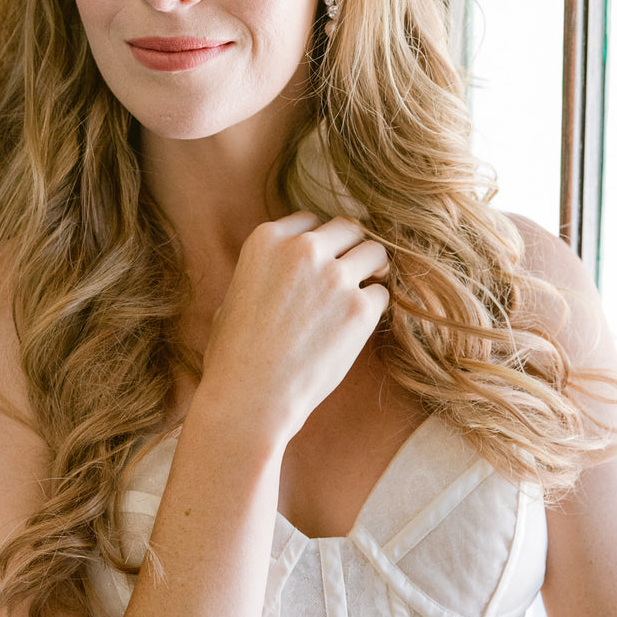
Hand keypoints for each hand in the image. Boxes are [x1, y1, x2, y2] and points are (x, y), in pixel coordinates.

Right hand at [197, 213, 389, 447]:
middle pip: (348, 228)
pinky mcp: (358, 308)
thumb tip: (279, 273)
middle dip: (351, 248)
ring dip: (372, 270)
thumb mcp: (234, 295)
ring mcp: (334, 277)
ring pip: (374, 252)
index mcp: (267, 240)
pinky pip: (382, 294)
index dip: (319, 241)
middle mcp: (302, 249)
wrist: (250, 396)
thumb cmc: (234, 355)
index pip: (309, 219)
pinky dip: (374, 307)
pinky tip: (358, 324)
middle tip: (353, 271)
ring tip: (365, 291)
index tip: (322, 260)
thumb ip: (264, 273)